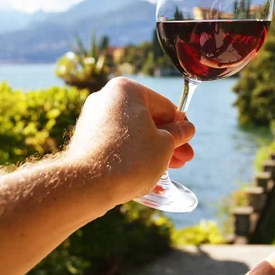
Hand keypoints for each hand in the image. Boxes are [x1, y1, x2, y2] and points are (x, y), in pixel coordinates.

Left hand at [66, 77, 195, 207]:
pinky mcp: (85, 139)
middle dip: (167, 141)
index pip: (165, 107)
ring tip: (166, 169)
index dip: (181, 128)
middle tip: (183, 160)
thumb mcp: (165, 144)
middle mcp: (106, 98)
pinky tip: (144, 172)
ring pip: (132, 133)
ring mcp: (93, 119)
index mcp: (127, 89)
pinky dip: (131, 155)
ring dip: (152, 149)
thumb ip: (178, 133)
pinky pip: (116, 144)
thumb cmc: (131, 159)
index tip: (188, 145)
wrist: (87, 185)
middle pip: (148, 120)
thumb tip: (187, 128)